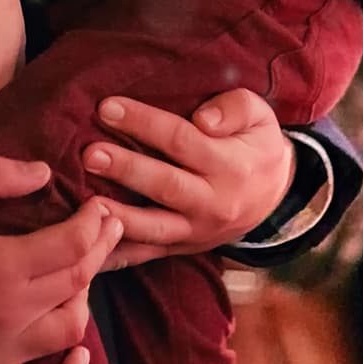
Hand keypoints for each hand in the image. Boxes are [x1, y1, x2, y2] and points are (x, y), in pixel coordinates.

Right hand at [0, 157, 121, 363]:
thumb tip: (44, 173)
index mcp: (3, 265)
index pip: (73, 244)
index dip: (95, 223)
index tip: (100, 208)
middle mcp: (13, 313)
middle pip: (78, 281)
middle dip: (99, 249)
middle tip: (108, 229)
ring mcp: (4, 352)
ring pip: (70, 329)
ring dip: (84, 299)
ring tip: (80, 276)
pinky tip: (79, 355)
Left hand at [82, 89, 294, 271]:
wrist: (275, 197)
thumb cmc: (257, 146)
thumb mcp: (260, 117)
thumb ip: (236, 109)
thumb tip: (203, 119)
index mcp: (230, 166)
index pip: (182, 140)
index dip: (144, 123)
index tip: (107, 107)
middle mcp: (213, 203)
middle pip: (165, 185)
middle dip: (125, 169)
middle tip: (89, 154)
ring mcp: (197, 231)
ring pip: (155, 227)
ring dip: (118, 216)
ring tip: (86, 205)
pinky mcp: (184, 248)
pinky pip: (149, 255)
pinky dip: (120, 256)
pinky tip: (91, 251)